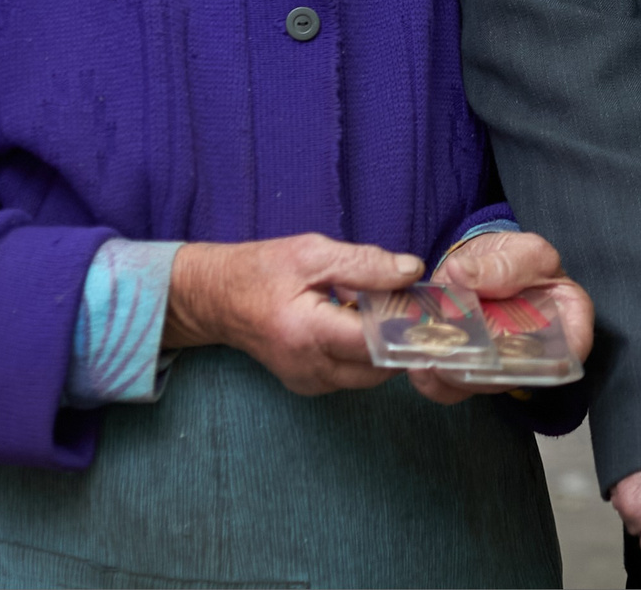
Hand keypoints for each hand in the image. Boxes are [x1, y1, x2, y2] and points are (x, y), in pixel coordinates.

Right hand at [163, 234, 422, 395]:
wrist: (215, 301)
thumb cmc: (260, 271)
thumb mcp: (312, 253)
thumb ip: (365, 263)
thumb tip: (412, 271)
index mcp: (308, 333)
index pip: (377, 341)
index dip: (407, 323)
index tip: (425, 301)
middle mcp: (310, 368)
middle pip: (382, 365)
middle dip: (401, 335)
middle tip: (406, 301)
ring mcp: (309, 382)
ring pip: (372, 374)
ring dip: (384, 344)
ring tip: (375, 308)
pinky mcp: (311, 385)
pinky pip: (354, 375)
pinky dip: (365, 351)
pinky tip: (354, 323)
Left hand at [405, 230, 596, 405]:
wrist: (479, 264)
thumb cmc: (514, 258)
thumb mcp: (521, 250)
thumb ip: (503, 263)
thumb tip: (463, 273)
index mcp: (569, 320)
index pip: (573, 348)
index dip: (550, 358)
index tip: (513, 349)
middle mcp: (538, 354)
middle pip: (517, 374)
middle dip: (486, 369)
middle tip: (457, 355)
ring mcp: (501, 368)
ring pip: (481, 385)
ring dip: (453, 375)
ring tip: (428, 359)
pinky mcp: (470, 372)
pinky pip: (452, 388)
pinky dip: (431, 379)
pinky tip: (418, 362)